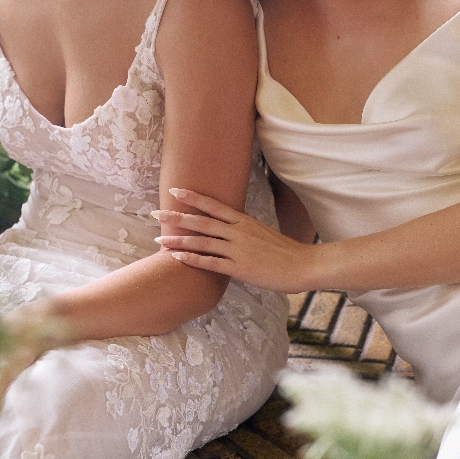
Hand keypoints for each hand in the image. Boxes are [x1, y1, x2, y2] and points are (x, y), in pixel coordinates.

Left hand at [154, 188, 320, 293]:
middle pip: (202, 220)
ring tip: (159, 239)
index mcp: (244, 221)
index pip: (214, 204)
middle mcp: (239, 231)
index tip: (175, 190)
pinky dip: (192, 259)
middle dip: (177, 216)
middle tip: (156, 213)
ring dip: (179, 240)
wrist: (303, 265)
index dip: (193, 197)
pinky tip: (176, 257)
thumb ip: (244, 231)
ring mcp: (238, 249)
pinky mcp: (239, 268)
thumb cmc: (285, 251)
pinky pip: (210, 263)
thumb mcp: (263, 233)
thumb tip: (230, 229)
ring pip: (202, 241)